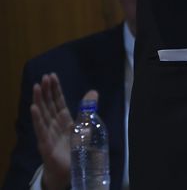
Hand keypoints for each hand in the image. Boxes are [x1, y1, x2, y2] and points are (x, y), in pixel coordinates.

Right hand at [31, 74, 95, 189]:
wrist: (68, 171)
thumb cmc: (74, 150)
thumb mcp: (85, 128)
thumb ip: (87, 111)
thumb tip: (93, 92)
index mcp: (64, 120)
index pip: (58, 101)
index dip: (55, 89)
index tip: (52, 76)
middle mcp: (54, 124)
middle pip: (49, 105)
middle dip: (47, 91)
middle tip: (44, 76)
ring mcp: (48, 133)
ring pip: (43, 114)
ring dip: (39, 100)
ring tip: (37, 87)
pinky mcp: (45, 143)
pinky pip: (40, 130)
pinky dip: (37, 119)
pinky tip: (33, 108)